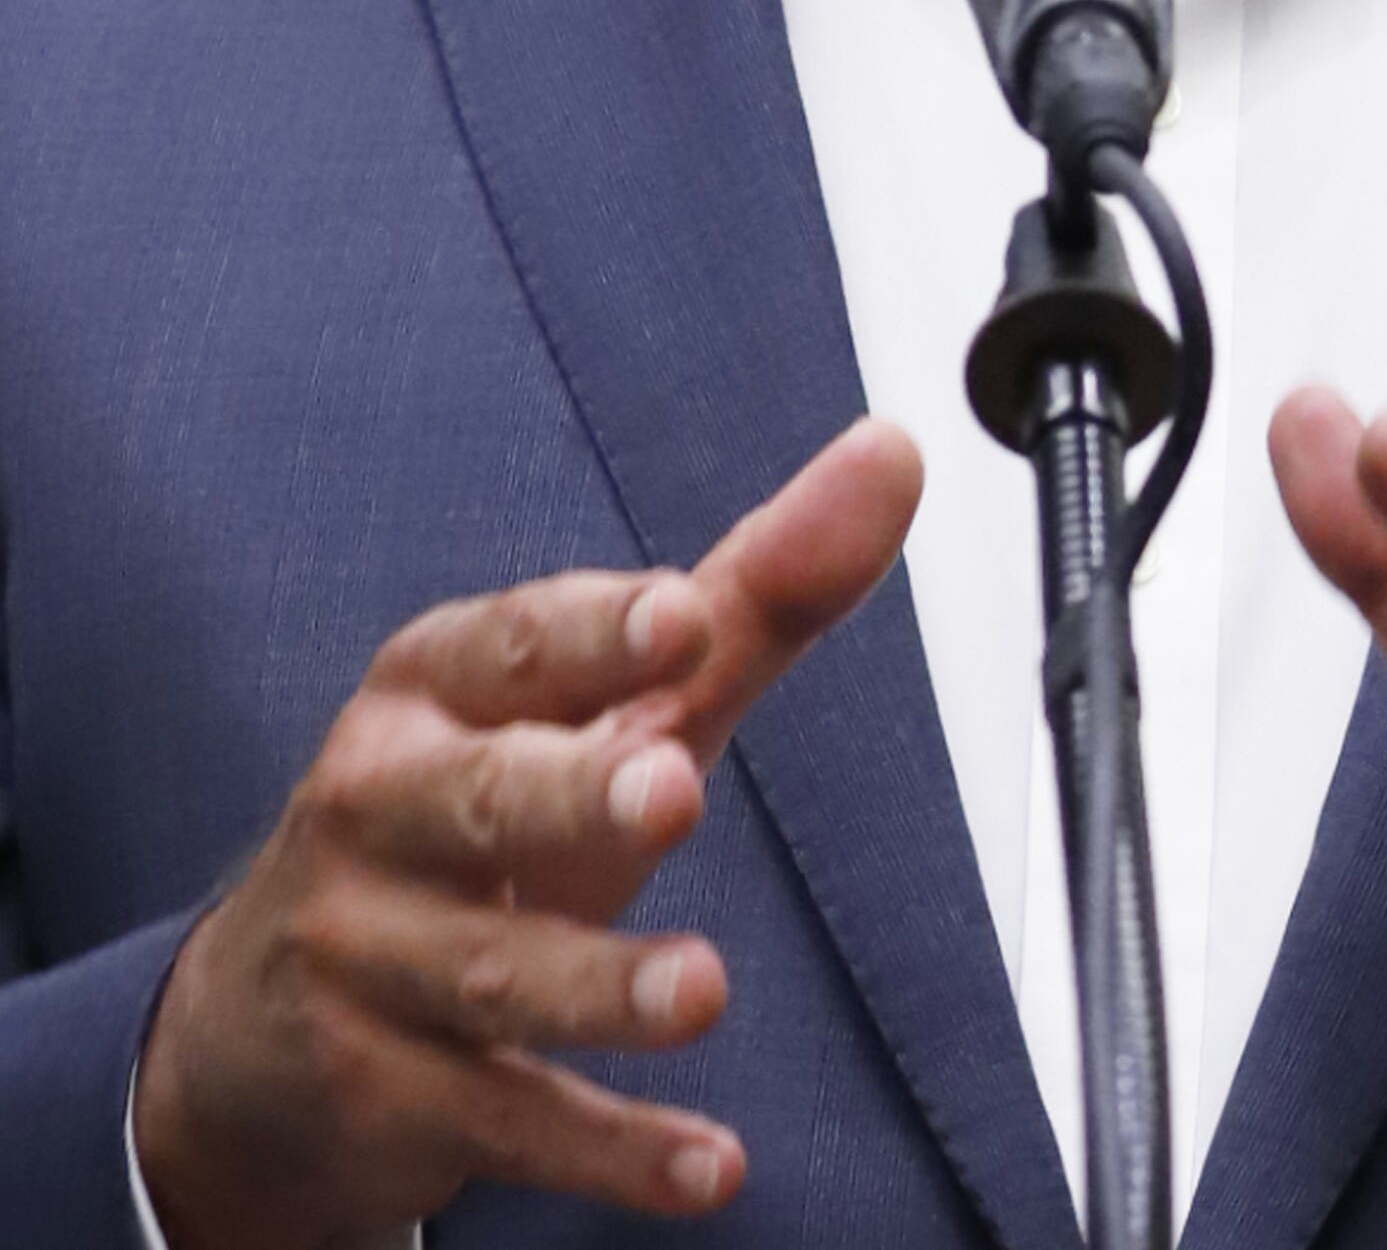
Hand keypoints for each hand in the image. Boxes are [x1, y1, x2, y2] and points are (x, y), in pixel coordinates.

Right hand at [132, 417, 922, 1246]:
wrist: (259, 1031)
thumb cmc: (471, 824)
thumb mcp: (604, 705)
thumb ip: (755, 592)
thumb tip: (888, 460)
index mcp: (433, 699)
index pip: (507, 647)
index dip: (591, 631)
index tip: (682, 612)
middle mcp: (383, 817)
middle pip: (480, 800)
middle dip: (570, 793)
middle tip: (672, 787)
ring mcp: (371, 964)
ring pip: (493, 973)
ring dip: (601, 985)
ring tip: (700, 988)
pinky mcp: (388, 1094)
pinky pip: (508, 1120)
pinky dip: (612, 1150)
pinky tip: (708, 1164)